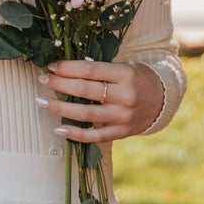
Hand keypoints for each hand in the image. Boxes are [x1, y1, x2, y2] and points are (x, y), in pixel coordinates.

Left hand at [37, 58, 164, 143]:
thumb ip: (100, 70)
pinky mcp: (122, 133)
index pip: (90, 70)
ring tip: (41, 101)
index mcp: (126, 74)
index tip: (51, 66)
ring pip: (85, 114)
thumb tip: (66, 70)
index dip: (68, 68)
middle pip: (85, 90)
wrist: (163, 100)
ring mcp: (123, 117)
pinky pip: (95, 136)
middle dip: (60, 84)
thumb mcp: (125, 67)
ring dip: (60, 108)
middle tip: (43, 80)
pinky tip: (59, 128)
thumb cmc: (137, 79)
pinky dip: (75, 134)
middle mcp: (125, 96)